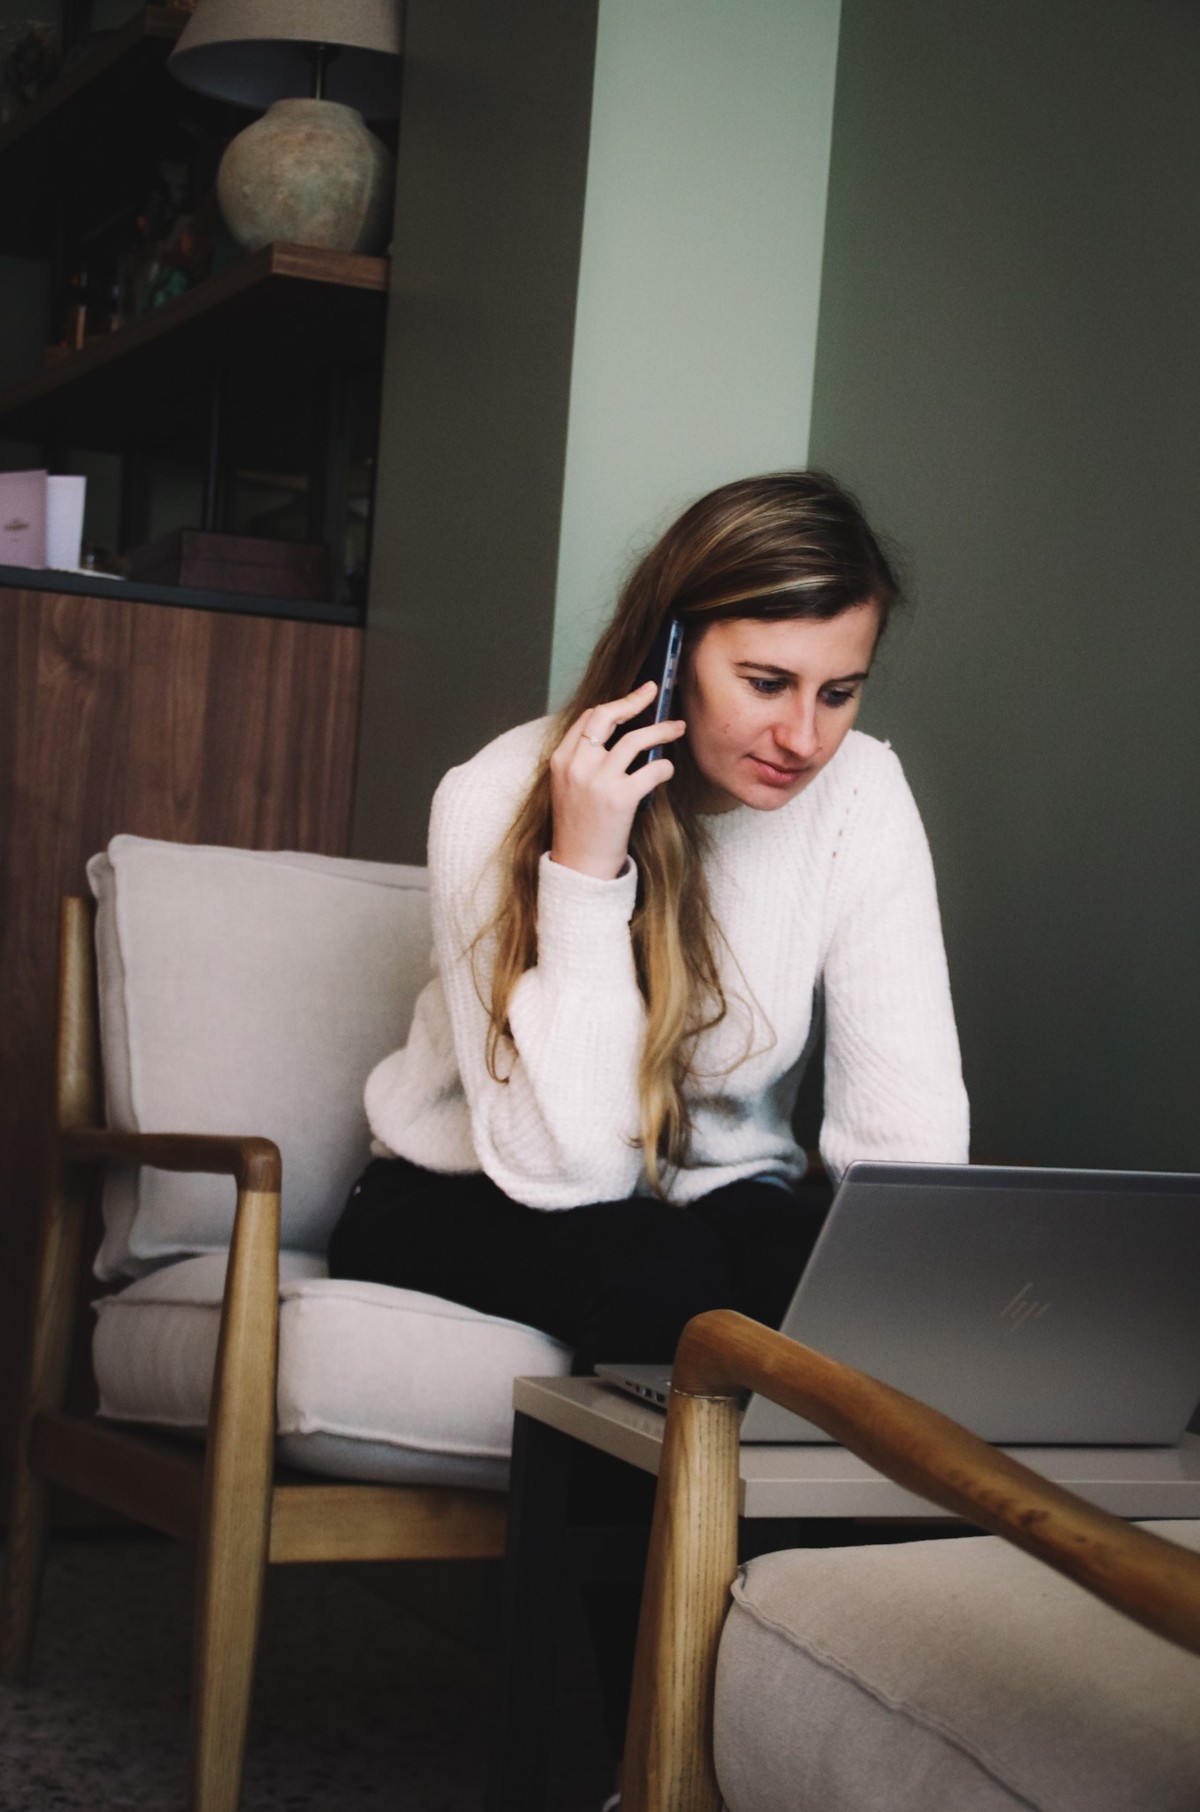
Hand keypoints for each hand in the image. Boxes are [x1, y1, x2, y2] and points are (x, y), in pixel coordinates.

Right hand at [548, 683, 685, 879]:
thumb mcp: (569, 789)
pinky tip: (667, 770)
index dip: (613, 705)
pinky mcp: (620, 798)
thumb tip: (619, 735)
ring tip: (677, 728)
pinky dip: (665, 767)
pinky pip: (652, 769)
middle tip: (654, 692)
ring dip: (661, 730)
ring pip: (635, 739)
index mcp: (560, 760)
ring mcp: (597, 781)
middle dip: (634, 700)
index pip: (587, 719)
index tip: (632, 699)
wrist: (578, 867)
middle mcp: (576, 766)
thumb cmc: (580, 828)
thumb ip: (585, 761)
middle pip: (606, 717)